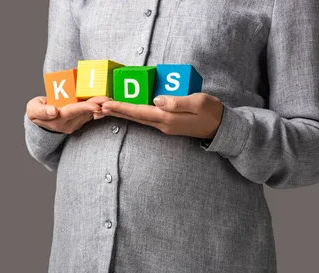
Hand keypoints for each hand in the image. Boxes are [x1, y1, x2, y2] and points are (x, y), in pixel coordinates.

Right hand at [26, 96, 111, 133]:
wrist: (40, 119)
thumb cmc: (36, 111)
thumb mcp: (34, 110)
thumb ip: (42, 111)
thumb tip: (53, 111)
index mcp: (58, 119)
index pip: (73, 111)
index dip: (85, 108)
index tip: (96, 106)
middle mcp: (69, 124)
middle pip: (85, 112)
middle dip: (97, 105)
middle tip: (108, 99)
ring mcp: (75, 124)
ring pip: (90, 113)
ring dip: (100, 106)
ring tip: (109, 98)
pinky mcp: (80, 121)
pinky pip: (91, 114)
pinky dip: (98, 107)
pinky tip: (105, 102)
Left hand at [99, 93, 223, 139]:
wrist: (221, 128)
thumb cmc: (211, 112)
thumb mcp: (198, 102)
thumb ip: (177, 101)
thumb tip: (156, 99)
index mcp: (167, 118)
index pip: (139, 111)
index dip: (121, 107)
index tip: (106, 104)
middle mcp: (162, 124)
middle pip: (134, 116)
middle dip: (116, 111)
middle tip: (97, 107)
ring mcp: (164, 125)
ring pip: (138, 118)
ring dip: (122, 113)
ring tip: (106, 108)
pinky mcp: (167, 123)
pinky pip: (145, 117)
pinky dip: (133, 113)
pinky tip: (126, 109)